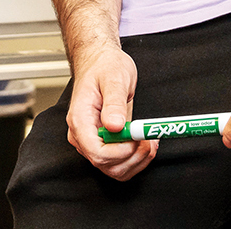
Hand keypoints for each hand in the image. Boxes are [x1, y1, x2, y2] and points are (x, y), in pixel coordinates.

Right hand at [65, 45, 158, 180]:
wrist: (101, 62)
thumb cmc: (104, 66)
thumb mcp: (114, 78)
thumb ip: (114, 102)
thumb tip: (115, 126)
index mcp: (80, 121)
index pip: (96, 152)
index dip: (120, 151)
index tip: (136, 139)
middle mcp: (83, 136)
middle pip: (105, 165)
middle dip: (132, 156)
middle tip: (149, 138)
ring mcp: (93, 141)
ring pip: (114, 169)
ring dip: (136, 160)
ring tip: (150, 141)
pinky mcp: (105, 143)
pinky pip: (119, 162)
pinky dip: (135, 159)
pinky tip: (145, 143)